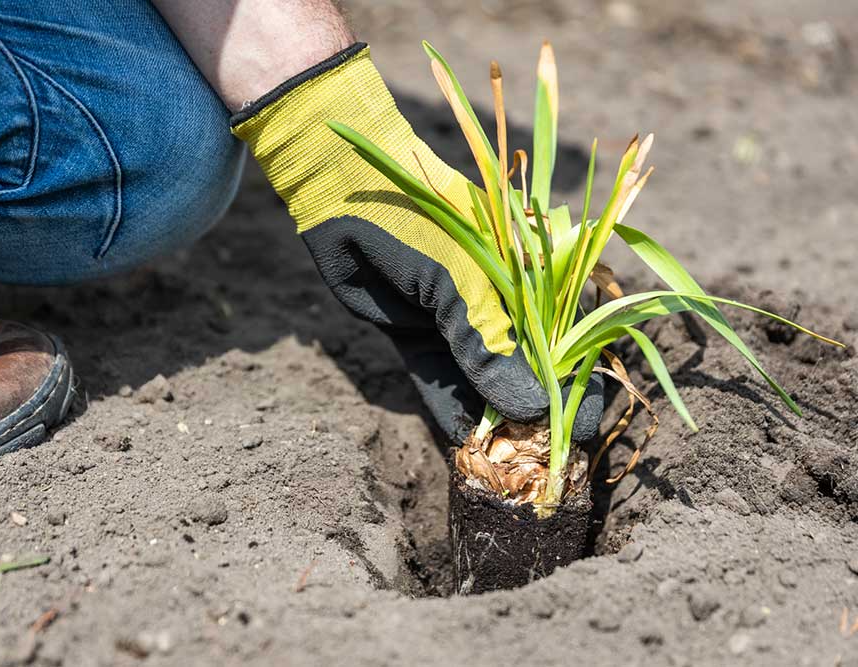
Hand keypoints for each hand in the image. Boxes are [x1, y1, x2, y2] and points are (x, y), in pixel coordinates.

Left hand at [233, 44, 602, 442]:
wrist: (342, 190)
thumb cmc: (418, 219)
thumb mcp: (463, 279)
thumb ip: (494, 345)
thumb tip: (533, 406)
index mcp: (530, 274)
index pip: (568, 337)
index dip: (578, 383)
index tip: (585, 428)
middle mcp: (499, 299)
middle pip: (526, 366)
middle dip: (535, 411)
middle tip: (544, 458)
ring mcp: (456, 319)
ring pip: (481, 380)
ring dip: (492, 418)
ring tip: (507, 461)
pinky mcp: (416, 334)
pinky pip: (438, 380)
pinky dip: (450, 409)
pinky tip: (464, 442)